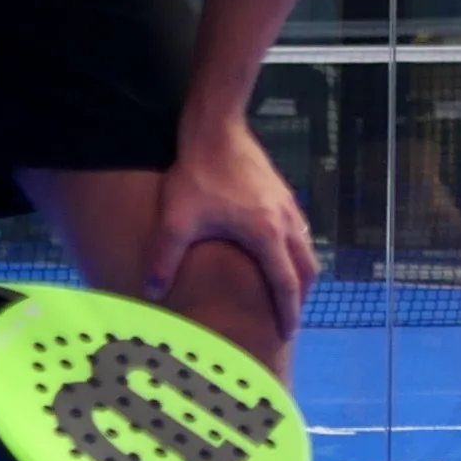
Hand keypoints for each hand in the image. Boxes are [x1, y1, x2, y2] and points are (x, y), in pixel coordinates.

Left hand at [148, 122, 318, 346]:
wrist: (216, 127)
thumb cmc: (197, 175)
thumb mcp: (176, 220)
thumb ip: (165, 259)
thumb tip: (153, 292)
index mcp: (266, 235)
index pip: (285, 284)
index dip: (287, 312)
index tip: (287, 333)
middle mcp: (285, 222)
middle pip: (307, 268)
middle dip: (301, 295)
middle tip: (289, 315)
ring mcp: (287, 204)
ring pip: (306, 246)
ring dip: (300, 271)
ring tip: (286, 287)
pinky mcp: (282, 190)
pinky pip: (299, 229)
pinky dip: (296, 248)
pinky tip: (277, 248)